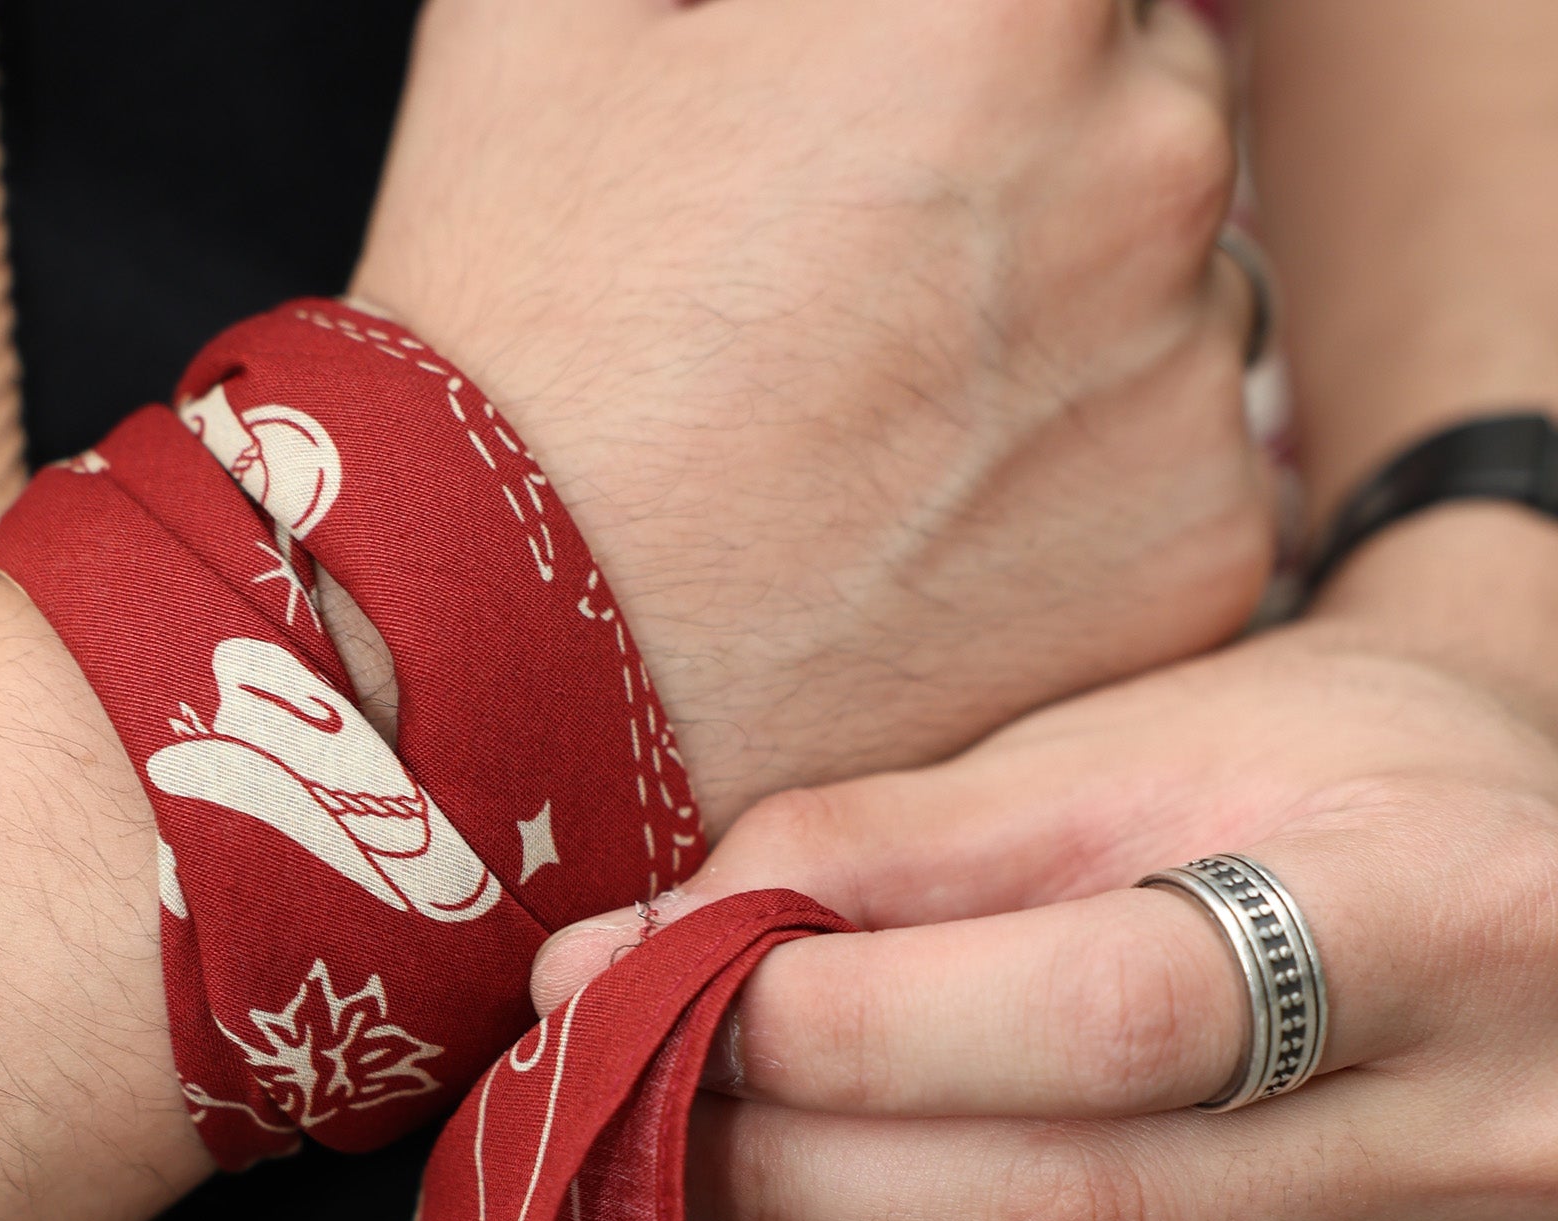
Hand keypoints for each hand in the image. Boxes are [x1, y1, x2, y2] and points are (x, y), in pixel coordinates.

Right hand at [355, 0, 1272, 825]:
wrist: (506, 669)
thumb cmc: (509, 351)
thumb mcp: (545, 17)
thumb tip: (778, 8)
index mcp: (1010, 1)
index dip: (948, 42)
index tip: (870, 126)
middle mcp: (1155, 171)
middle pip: (1141, 102)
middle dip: (1023, 160)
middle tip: (856, 282)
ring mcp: (1194, 384)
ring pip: (1171, 297)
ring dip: (1065, 327)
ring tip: (876, 427)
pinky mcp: (1200, 559)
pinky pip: (1178, 475)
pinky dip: (1084, 497)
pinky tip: (926, 535)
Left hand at [533, 511, 1557, 1220]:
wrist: (1538, 883)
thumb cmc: (1323, 775)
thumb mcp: (1130, 744)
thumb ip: (883, 842)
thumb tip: (640, 944)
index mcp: (1453, 917)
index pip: (1104, 1015)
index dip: (839, 1028)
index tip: (644, 992)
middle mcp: (1499, 1135)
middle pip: (1072, 1214)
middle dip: (792, 1166)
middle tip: (636, 1100)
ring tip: (732, 1158)